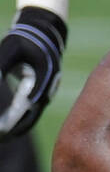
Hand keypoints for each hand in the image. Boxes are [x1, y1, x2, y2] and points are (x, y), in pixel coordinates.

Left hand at [0, 7, 66, 137]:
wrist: (42, 34)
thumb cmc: (25, 39)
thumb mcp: (10, 49)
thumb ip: (1, 66)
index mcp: (41, 79)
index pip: (25, 103)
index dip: (13, 118)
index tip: (1, 128)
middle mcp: (44, 90)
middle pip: (29, 114)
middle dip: (14, 128)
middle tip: (0, 137)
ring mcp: (42, 93)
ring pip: (30, 115)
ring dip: (16, 127)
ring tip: (2, 137)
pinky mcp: (37, 94)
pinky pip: (28, 111)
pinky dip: (18, 119)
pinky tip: (7, 127)